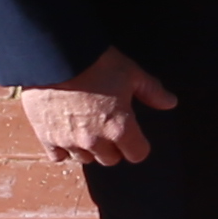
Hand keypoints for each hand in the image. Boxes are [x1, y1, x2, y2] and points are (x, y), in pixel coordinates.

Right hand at [18, 50, 176, 166]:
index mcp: (120, 128)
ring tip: (87, 128)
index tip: (134, 135)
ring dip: (89, 148)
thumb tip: (170, 103)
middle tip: (109, 127)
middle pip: (110, 159)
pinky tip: (66, 133)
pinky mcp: (47, 138)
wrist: (55, 58)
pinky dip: (63, 149)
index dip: (138, 144)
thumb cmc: (96, 63)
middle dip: (114, 147)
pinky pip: (58, 156)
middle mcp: (95, 141)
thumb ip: (152, 91)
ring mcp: (69, 142)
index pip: (137, 154)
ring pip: (85, 159)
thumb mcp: (131, 73)